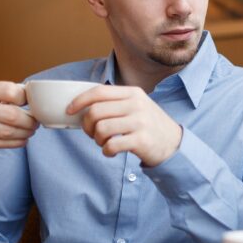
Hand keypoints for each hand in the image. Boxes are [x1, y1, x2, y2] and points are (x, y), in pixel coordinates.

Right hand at [0, 81, 38, 160]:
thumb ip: (7, 94)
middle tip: (35, 123)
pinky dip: (17, 142)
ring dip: (25, 133)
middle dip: (29, 121)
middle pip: (12, 115)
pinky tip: (22, 140)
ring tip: (30, 131)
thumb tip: (35, 96)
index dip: (25, 99)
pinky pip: (2, 143)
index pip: (10, 91)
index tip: (31, 105)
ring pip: (8, 131)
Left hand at [68, 85, 182, 165]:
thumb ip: (114, 103)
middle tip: (91, 134)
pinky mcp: (141, 140)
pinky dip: (106, 151)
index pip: (98, 91)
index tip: (69, 111)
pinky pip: (111, 145)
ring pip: (101, 129)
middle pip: (95, 111)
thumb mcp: (136, 106)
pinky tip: (112, 151)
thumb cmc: (148, 125)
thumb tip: (81, 108)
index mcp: (132, 93)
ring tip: (104, 143)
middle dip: (86, 126)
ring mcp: (140, 122)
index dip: (79, 101)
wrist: (173, 143)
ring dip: (97, 140)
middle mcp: (136, 104)